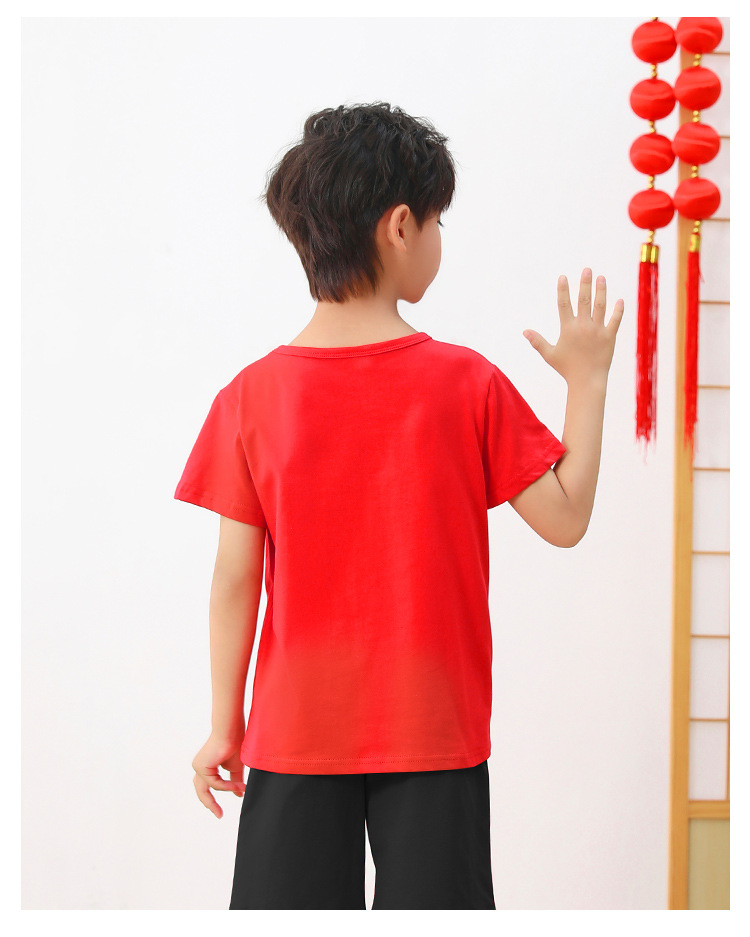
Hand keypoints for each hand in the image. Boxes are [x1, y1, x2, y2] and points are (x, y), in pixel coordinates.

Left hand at [192, 731, 245, 818]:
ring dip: (222, 794)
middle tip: (219, 815)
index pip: (207, 787)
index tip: (220, 812)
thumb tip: (238, 794)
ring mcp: (198, 766)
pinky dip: (226, 786)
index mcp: (206, 767)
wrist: (232, 732)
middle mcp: (200, 767)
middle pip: (201, 791)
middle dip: (210, 804)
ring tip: (238, 793)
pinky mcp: (201, 766)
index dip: (213, 800)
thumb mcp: (235, 768)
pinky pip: (214, 783)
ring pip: (206, 789)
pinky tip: (238, 785)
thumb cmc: (234, 744)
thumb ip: (234, 781)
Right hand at [523, 268, 623, 385]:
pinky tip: (619, 300)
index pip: (564, 304)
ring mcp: (598, 331)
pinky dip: (618, 310)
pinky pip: (615, 320)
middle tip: (587, 269)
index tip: (563, 277)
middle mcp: (583, 327)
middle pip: (584, 300)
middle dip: (585, 283)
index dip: (563, 290)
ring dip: (601, 290)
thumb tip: (524, 331)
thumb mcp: (550, 355)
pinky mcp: (610, 337)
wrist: (587, 381)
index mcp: (568, 329)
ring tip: (601, 278)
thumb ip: (538, 342)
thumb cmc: (567, 369)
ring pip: (600, 306)